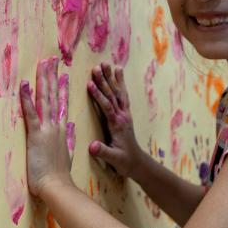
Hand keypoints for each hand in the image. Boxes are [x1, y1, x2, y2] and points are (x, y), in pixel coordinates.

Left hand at [20, 56, 73, 198]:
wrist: (57, 186)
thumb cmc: (59, 176)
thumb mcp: (66, 155)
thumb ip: (68, 140)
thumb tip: (70, 130)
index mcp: (62, 130)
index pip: (63, 105)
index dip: (62, 89)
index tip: (63, 76)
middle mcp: (56, 125)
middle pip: (54, 96)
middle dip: (52, 76)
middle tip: (51, 60)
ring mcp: (47, 128)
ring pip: (45, 98)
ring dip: (43, 80)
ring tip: (43, 63)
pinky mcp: (36, 134)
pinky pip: (31, 112)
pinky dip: (27, 97)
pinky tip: (24, 84)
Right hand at [87, 63, 143, 177]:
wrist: (137, 163)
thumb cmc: (124, 161)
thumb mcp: (113, 159)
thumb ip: (103, 152)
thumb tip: (92, 146)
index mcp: (117, 124)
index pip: (107, 106)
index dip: (98, 95)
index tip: (90, 83)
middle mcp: (122, 116)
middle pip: (113, 94)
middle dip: (104, 80)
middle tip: (97, 67)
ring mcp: (125, 114)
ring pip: (118, 92)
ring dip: (111, 78)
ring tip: (106, 64)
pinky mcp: (125, 114)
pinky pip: (122, 95)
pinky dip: (120, 83)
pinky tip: (118, 73)